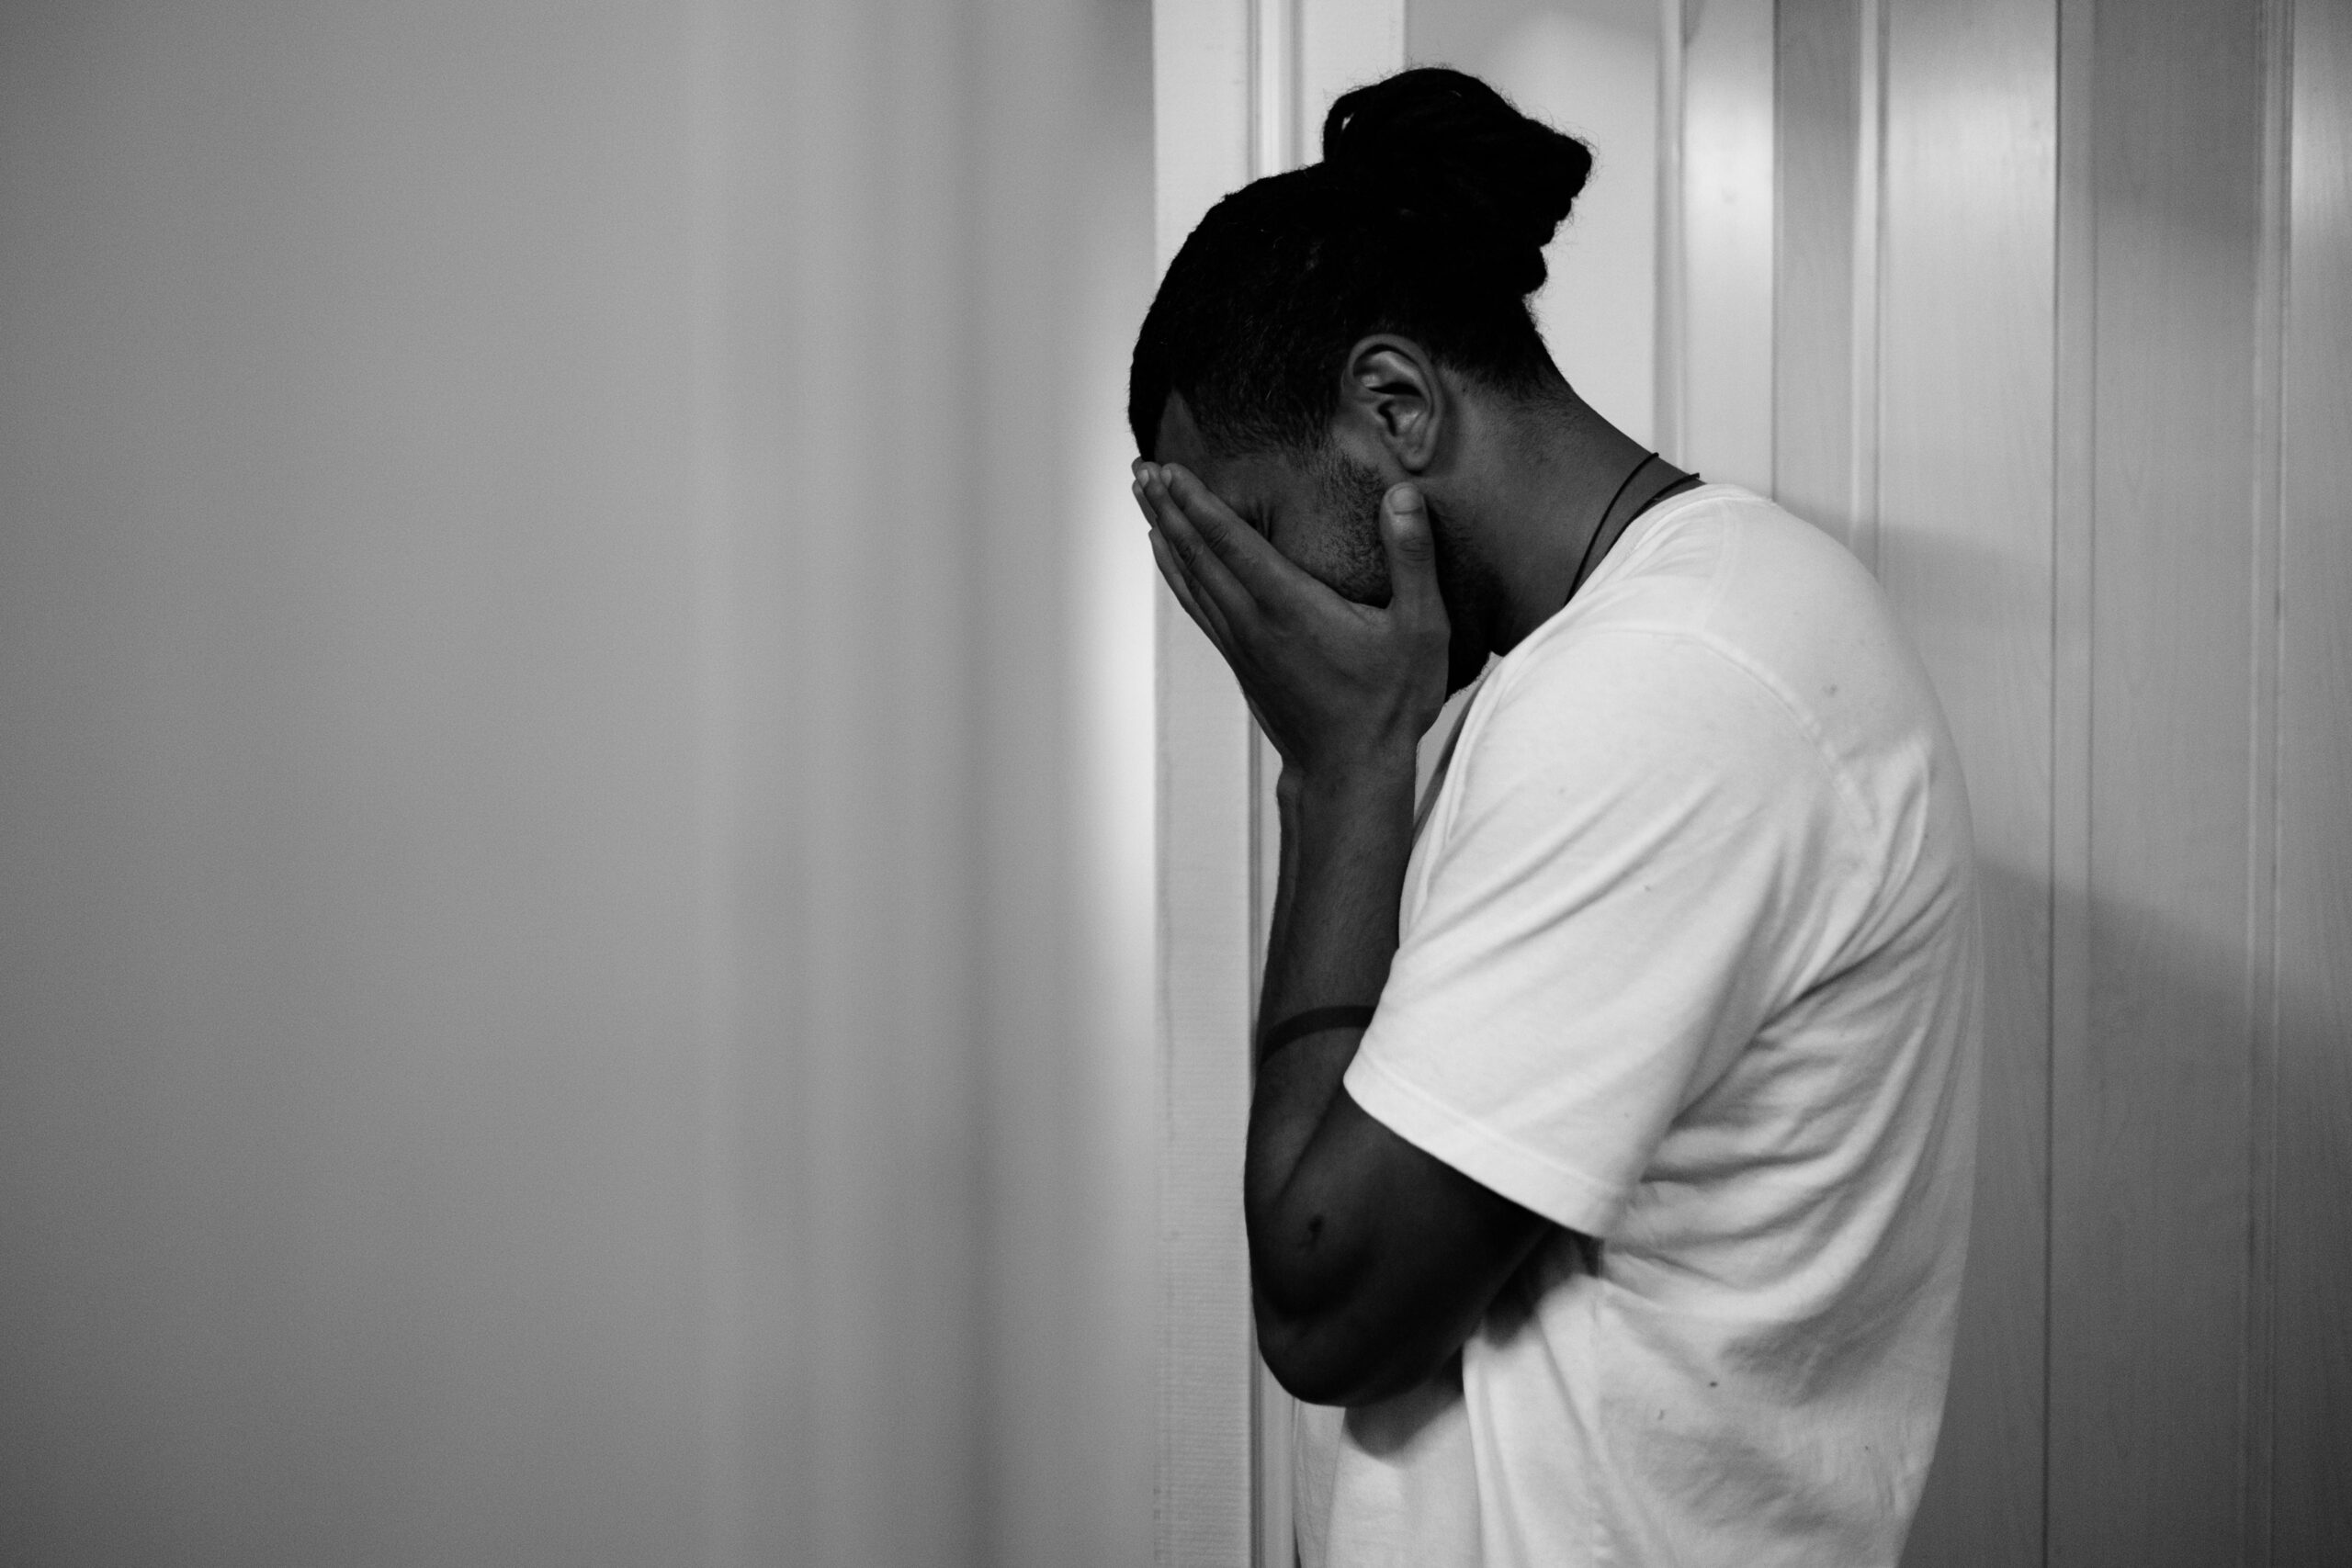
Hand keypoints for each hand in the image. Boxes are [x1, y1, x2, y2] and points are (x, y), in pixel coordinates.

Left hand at [1133, 461, 1449, 783]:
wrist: (1350, 772)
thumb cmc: (1389, 704)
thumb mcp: (1420, 630)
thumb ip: (1412, 559)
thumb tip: (1403, 495)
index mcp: (1290, 606)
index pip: (1231, 542)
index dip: (1198, 502)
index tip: (1169, 470)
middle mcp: (1254, 622)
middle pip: (1197, 554)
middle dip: (1167, 508)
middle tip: (1140, 469)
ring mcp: (1241, 644)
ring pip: (1189, 579)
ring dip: (1164, 535)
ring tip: (1142, 498)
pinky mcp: (1240, 660)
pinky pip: (1197, 606)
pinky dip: (1176, 574)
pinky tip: (1168, 556)